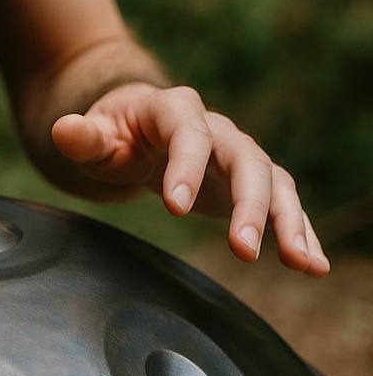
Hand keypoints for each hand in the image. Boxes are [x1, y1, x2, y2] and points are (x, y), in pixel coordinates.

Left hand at [51, 82, 329, 276]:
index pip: (188, 135)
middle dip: (248, 205)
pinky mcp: (249, 183)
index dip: (186, 167)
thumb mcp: (96, 137)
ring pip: (273, 184)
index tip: (176, 207)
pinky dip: (299, 233)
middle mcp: (217, 129)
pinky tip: (312, 265)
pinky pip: (281, 204)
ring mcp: (238, 156)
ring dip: (288, 223)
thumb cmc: (115, 135)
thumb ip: (83, 138)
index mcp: (175, 111)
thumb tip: (63, 130)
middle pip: (245, 160)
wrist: (140, 131)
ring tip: (301, 263)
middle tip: (242, 250)